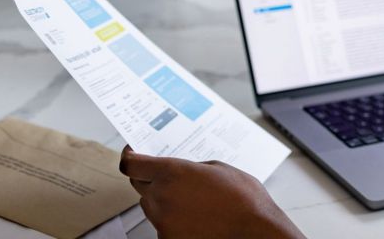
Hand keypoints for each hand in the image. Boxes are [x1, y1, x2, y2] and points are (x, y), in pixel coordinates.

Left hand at [119, 146, 304, 238]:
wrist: (255, 231)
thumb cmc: (244, 200)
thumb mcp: (218, 169)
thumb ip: (191, 168)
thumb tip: (181, 172)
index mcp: (172, 173)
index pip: (132, 164)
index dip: (129, 157)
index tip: (131, 153)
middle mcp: (162, 197)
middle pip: (139, 185)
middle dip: (151, 178)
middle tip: (168, 177)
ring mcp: (163, 221)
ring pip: (151, 205)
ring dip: (163, 200)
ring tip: (191, 200)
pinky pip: (162, 225)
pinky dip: (174, 220)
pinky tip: (195, 217)